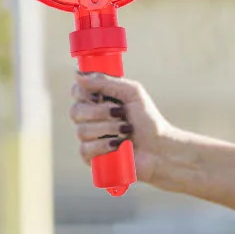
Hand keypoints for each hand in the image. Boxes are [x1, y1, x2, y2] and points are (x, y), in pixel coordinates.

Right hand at [69, 72, 170, 187]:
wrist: (158, 147)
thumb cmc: (147, 119)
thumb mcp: (131, 92)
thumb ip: (106, 82)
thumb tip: (77, 75)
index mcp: (98, 100)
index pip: (76, 92)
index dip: (83, 93)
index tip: (99, 96)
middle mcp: (90, 118)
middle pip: (75, 111)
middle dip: (100, 112)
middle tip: (120, 113)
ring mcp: (89, 138)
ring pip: (82, 130)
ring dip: (108, 128)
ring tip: (126, 130)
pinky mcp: (91, 157)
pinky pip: (85, 149)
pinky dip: (105, 145)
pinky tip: (118, 145)